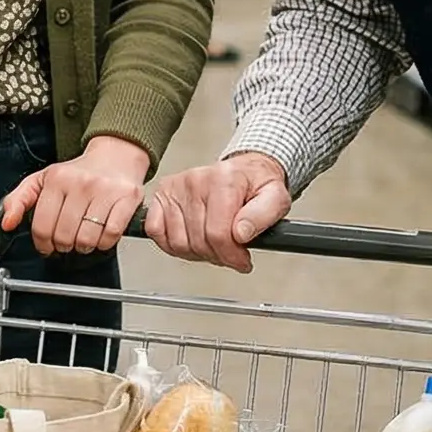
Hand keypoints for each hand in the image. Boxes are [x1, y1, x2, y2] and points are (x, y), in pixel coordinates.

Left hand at [0, 135, 148, 256]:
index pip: (41, 226)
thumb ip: (18, 200)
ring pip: (86, 239)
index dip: (42, 243)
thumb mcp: (43, 179)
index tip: (47, 246)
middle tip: (67, 241)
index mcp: (57, 179)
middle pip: (63, 236)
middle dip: (63, 245)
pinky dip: (105, 242)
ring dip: (84, 247)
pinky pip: (111, 235)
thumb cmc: (80, 172)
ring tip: (84, 238)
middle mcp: (81, 183)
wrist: (117, 155)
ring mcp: (105, 190)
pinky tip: (101, 235)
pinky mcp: (127, 198)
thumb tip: (7, 223)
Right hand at [144, 152, 290, 272]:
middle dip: (218, 257)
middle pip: (199, 242)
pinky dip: (171, 244)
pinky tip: (191, 241)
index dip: (232, 256)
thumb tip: (241, 233)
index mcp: (224, 180)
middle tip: (230, 254)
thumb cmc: (257, 185)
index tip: (242, 261)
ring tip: (213, 246)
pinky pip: (156, 231)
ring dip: (196, 254)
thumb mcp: (276, 197)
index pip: (219, 234)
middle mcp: (196, 180)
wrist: (244, 171)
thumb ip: (263, 215)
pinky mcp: (162, 194)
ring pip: (177, 242)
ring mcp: (176, 187)